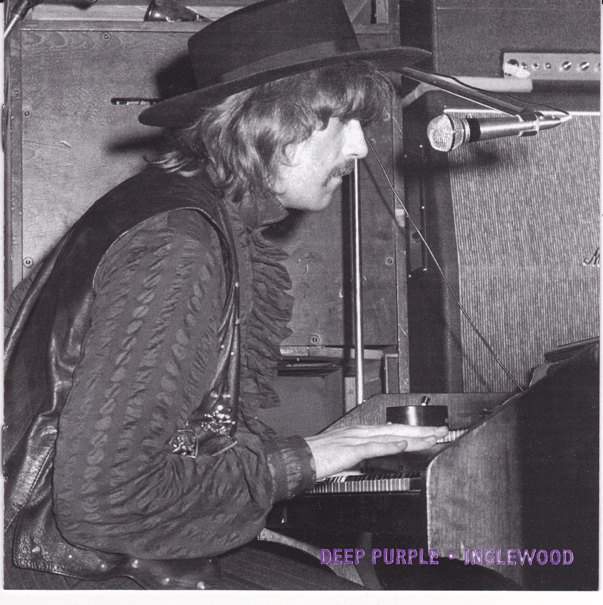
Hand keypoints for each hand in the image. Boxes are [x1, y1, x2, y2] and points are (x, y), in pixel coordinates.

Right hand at [304, 424, 447, 480]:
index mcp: (359, 433)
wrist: (296, 460)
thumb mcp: (345, 459)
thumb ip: (362, 460)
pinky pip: (373, 447)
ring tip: (432, 436)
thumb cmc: (316, 459)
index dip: (414, 432)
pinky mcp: (349, 450)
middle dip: (422, 430)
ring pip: (390, 436)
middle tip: (443, 431)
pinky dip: (390, 444)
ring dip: (413, 436)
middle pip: (397, 429)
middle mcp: (360, 432)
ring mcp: (355, 439)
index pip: (392, 431)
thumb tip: (374, 464)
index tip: (431, 434)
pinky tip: (404, 443)